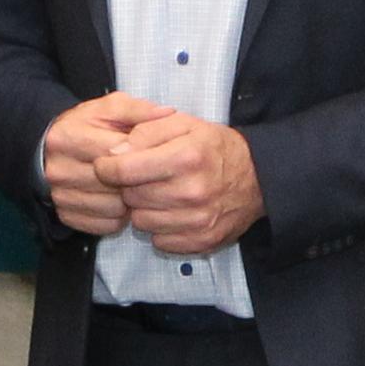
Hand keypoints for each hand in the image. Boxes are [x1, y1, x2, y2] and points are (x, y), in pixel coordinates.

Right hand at [41, 91, 166, 237]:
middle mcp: (58, 169)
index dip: (140, 154)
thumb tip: (168, 113)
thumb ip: (139, 110)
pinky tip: (118, 199)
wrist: (53, 150)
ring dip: (129, 200)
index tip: (150, 152)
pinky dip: (118, 216)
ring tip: (129, 184)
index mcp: (68, 137)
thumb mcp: (110, 109)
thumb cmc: (87, 127)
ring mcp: (60, 196)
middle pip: (115, 184)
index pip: (116, 153)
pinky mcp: (65, 215)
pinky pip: (106, 225)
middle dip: (136, 178)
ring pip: (113, 208)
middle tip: (143, 170)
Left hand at [103, 110, 264, 258]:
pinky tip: (173, 212)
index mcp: (185, 157)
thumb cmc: (214, 148)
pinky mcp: (201, 241)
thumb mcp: (183, 124)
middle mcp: (191, 192)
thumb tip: (114, 154)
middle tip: (144, 177)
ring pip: (141, 222)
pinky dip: (160, 228)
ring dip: (144, 209)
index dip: (106, 168)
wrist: (258, 177)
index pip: (123, 171)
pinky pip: (159, 241)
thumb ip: (146, 131)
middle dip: (129, 186)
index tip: (106, 165)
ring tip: (160, 194)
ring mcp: (197, 220)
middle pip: (130, 197)